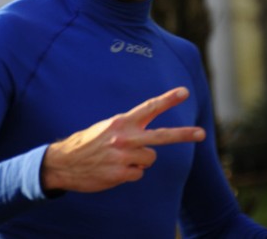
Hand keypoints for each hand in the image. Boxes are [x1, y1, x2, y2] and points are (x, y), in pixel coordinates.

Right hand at [41, 87, 205, 192]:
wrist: (65, 162)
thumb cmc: (89, 143)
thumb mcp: (109, 128)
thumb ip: (130, 129)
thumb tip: (152, 142)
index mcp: (122, 122)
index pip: (149, 107)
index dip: (168, 99)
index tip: (185, 92)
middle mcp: (125, 137)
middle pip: (161, 136)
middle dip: (183, 134)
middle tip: (202, 133)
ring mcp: (124, 156)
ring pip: (150, 159)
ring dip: (140, 161)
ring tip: (120, 158)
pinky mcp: (120, 174)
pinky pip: (138, 174)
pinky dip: (130, 174)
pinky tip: (114, 170)